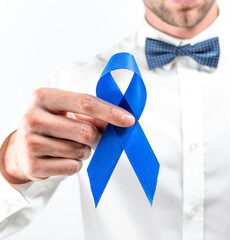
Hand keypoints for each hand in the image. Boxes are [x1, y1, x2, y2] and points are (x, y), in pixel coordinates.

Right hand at [0, 88, 134, 183]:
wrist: (20, 149)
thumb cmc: (51, 126)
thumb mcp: (66, 112)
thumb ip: (93, 114)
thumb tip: (122, 120)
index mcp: (43, 97)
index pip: (86, 102)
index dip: (111, 112)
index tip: (129, 120)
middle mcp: (32, 118)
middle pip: (86, 131)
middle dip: (98, 138)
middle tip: (93, 139)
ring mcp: (30, 143)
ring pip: (80, 151)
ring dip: (85, 152)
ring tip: (71, 146)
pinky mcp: (33, 166)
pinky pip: (72, 167)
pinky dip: (75, 164)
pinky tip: (62, 158)